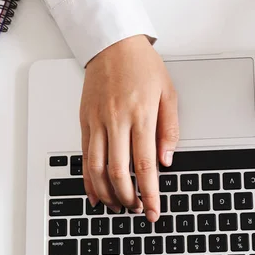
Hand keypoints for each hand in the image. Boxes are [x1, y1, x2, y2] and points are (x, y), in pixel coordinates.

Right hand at [80, 35, 178, 221]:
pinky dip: (88, 180)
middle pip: (119, 172)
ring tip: (118, 206)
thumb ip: (169, 129)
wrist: (112, 44)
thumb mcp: (168, 93)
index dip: (150, 193)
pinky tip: (96, 193)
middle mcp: (117, 120)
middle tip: (136, 210)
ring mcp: (97, 122)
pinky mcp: (85, 122)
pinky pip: (84, 157)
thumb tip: (166, 161)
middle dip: (128, 198)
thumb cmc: (142, 66)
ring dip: (107, 193)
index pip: (146, 165)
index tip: (153, 210)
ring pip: (97, 168)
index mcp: (141, 115)